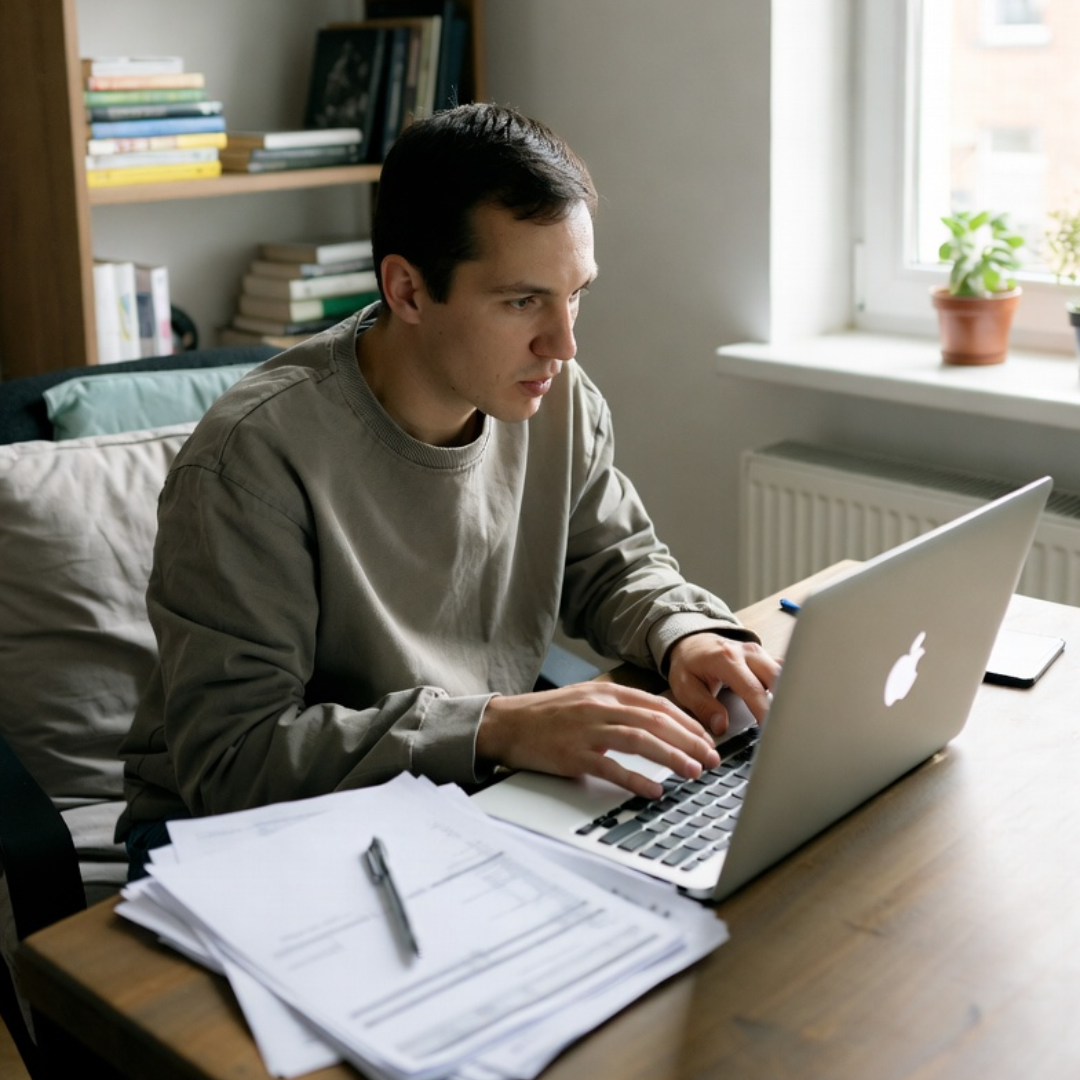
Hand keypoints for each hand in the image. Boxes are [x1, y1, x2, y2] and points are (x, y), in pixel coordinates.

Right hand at [476, 682, 720, 798]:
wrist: (506, 724)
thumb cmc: (548, 716)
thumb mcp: (587, 701)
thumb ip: (619, 708)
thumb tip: (658, 723)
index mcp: (606, 692)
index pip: (658, 705)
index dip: (688, 723)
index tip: (708, 739)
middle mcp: (600, 707)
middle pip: (656, 721)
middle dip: (690, 741)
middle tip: (712, 759)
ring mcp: (586, 730)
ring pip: (640, 740)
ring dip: (672, 757)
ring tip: (694, 772)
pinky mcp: (572, 755)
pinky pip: (610, 767)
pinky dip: (636, 780)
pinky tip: (654, 791)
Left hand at [666, 633, 780, 734]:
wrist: (691, 642)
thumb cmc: (688, 664)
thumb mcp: (685, 687)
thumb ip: (703, 707)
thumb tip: (721, 725)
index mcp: (726, 659)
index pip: (753, 690)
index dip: (765, 713)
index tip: (770, 730)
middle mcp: (746, 652)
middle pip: (777, 679)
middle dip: (782, 703)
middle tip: (780, 727)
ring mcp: (758, 652)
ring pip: (783, 675)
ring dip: (783, 695)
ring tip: (780, 718)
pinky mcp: (764, 656)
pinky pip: (781, 671)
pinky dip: (784, 687)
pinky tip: (782, 703)